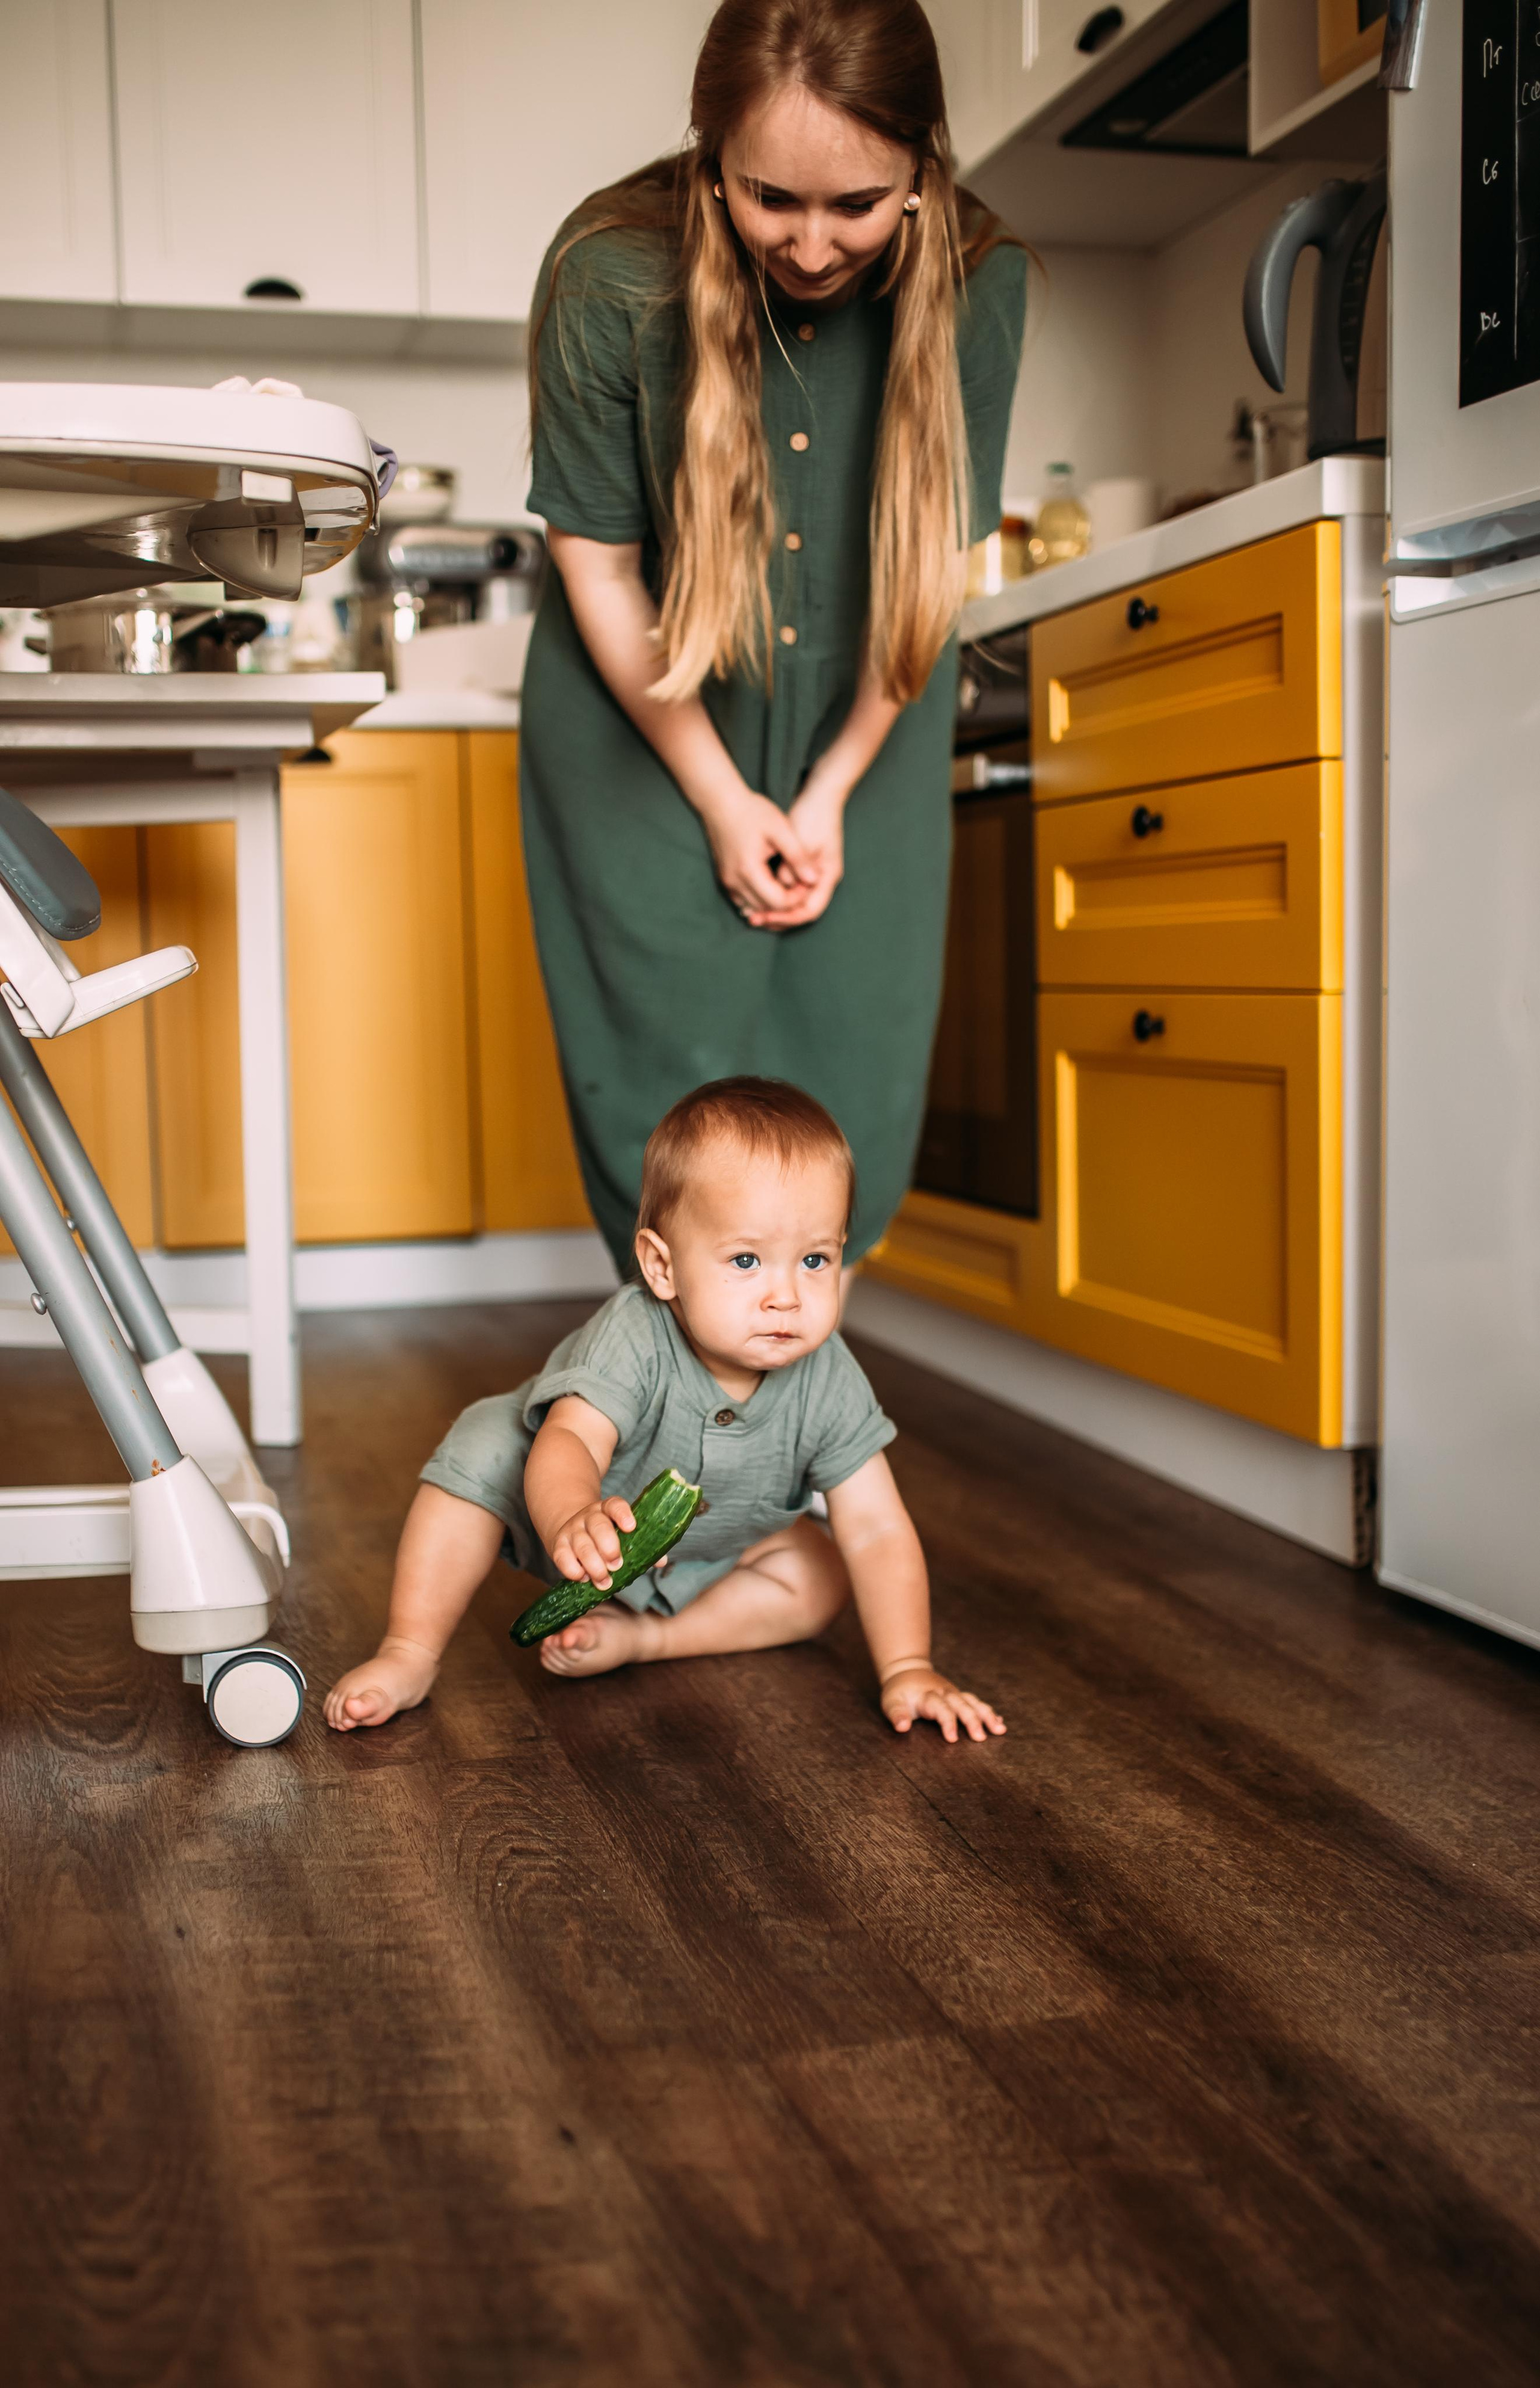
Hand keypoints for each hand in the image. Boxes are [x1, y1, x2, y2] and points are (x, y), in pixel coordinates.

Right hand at [550, 1495, 635, 1590]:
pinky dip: (573, 1570)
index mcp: (608, 1509)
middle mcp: (589, 1516)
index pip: (615, 1505)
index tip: (631, 1527)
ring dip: (594, 1565)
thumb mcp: (622, 1535)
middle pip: (598, 1527)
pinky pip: (562, 1557)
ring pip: (582, 1545)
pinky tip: (584, 1578)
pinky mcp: (559, 1545)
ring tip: (604, 1581)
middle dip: (608, 1547)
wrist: (572, 1530)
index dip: (623, 1514)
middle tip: (617, 1565)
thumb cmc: (606, 1536)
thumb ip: (641, 1546)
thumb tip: (661, 1561)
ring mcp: (572, 1530)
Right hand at [702, 788, 818, 924]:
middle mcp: (734, 882)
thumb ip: (798, 856)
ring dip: (773, 904)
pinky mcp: (724, 879)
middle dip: (787, 903)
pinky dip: (759, 900)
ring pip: (755, 908)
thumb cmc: (751, 811)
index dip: (797, 897)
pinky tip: (773, 887)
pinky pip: (743, 901)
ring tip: (789, 886)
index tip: (807, 881)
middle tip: (801, 884)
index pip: (779, 902)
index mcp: (749, 870)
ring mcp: (727, 882)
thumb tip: (815, 880)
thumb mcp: (780, 829)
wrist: (720, 802)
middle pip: (767, 909)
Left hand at [762, 774, 845, 929]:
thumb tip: (780, 886)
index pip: (810, 910)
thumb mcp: (802, 841)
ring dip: (776, 909)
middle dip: (780, 918)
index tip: (766, 917)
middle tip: (754, 920)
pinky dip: (775, 895)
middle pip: (803, 911)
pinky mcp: (803, 867)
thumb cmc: (813, 815)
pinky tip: (756, 895)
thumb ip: (793, 866)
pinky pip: (789, 889)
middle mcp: (823, 878)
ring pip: (795, 902)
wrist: (820, 794)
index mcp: (828, 874)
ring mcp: (814, 873)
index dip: (787, 917)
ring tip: (753, 912)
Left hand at [880, 1664, 1005, 1742]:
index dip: (948, 1723)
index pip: (941, 1709)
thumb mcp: (891, 1702)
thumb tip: (902, 1727)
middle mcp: (945, 1693)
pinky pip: (976, 1702)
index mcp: (928, 1696)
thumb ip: (897, 1714)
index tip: (953, 1740)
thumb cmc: (899, 1692)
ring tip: (1000, 1730)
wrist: (907, 1671)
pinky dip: (988, 1712)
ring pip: (974, 1702)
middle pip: (962, 1705)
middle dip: (972, 1721)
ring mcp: (954, 1694)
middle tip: (980, 1738)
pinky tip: (1000, 1723)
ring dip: (987, 1715)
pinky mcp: (959, 1696)